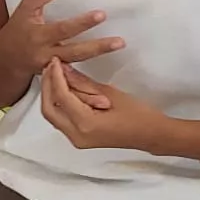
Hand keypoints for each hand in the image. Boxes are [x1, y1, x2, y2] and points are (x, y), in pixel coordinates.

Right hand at [0, 0, 121, 90]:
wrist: (4, 61)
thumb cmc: (17, 29)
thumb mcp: (25, 8)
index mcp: (39, 36)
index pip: (64, 29)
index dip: (82, 23)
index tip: (101, 15)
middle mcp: (47, 54)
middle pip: (76, 52)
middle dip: (98, 47)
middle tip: (119, 42)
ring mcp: (53, 68)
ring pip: (78, 65)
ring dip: (99, 59)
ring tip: (118, 48)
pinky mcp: (57, 77)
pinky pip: (75, 79)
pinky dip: (90, 80)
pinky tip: (108, 73)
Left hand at [39, 60, 186, 153]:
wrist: (151, 135)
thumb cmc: (138, 115)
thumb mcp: (109, 93)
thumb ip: (83, 83)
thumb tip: (64, 69)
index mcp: (85, 124)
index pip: (61, 96)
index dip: (55, 76)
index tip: (55, 60)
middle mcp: (76, 135)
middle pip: (48, 109)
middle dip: (47, 86)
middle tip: (50, 66)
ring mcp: (77, 139)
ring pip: (53, 114)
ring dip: (51, 93)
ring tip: (56, 73)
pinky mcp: (79, 138)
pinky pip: (62, 118)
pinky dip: (60, 102)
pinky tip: (64, 87)